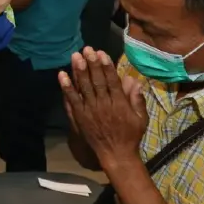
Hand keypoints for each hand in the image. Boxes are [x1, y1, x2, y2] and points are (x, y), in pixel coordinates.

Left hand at [59, 48, 147, 169]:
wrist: (116, 154)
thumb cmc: (130, 135)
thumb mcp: (140, 117)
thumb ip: (137, 99)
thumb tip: (133, 80)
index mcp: (119, 103)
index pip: (112, 81)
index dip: (106, 66)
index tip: (101, 53)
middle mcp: (104, 104)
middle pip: (97, 81)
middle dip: (91, 64)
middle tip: (87, 49)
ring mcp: (90, 110)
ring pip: (84, 87)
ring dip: (79, 71)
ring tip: (76, 56)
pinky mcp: (80, 116)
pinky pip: (72, 100)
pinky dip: (67, 88)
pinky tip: (62, 75)